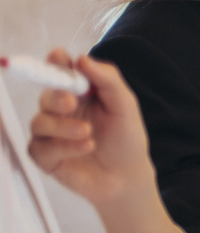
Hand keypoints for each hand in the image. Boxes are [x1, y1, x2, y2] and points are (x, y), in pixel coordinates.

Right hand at [28, 52, 158, 206]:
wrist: (127, 176)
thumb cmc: (126, 138)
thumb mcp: (125, 105)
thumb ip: (107, 79)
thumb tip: (81, 58)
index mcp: (80, 92)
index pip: (61, 71)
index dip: (55, 62)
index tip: (58, 57)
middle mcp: (61, 110)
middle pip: (46, 95)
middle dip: (56, 97)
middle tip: (71, 103)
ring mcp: (51, 133)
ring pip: (39, 121)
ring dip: (63, 126)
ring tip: (88, 133)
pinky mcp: (45, 156)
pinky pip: (40, 147)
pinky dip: (63, 146)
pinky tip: (86, 147)